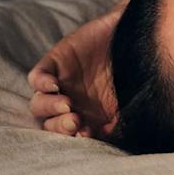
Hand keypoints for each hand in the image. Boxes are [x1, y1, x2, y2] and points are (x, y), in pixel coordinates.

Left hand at [27, 5, 123, 138]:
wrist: (136, 36)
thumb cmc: (135, 72)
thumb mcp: (131, 100)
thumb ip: (121, 121)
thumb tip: (114, 136)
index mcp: (86, 117)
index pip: (71, 135)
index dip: (76, 138)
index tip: (87, 134)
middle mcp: (69, 104)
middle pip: (51, 123)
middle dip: (60, 126)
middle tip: (75, 121)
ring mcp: (59, 85)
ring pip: (39, 104)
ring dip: (50, 108)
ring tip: (66, 105)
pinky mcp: (53, 63)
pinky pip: (36, 77)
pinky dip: (41, 82)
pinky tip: (53, 86)